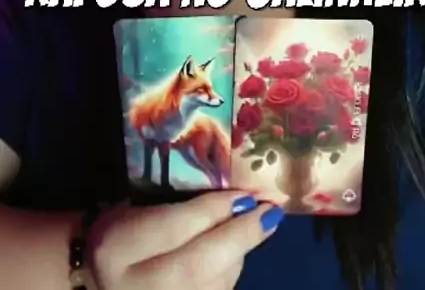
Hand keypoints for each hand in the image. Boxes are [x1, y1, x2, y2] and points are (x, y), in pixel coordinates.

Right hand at [89, 191, 283, 289]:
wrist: (104, 282)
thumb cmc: (126, 234)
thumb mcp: (137, 208)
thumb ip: (178, 202)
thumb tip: (237, 195)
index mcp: (115, 247)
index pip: (172, 227)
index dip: (212, 211)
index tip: (245, 194)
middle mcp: (134, 287)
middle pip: (196, 265)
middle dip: (239, 237)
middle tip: (270, 213)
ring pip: (212, 288)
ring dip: (238, 257)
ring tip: (252, 228)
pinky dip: (229, 277)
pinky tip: (232, 258)